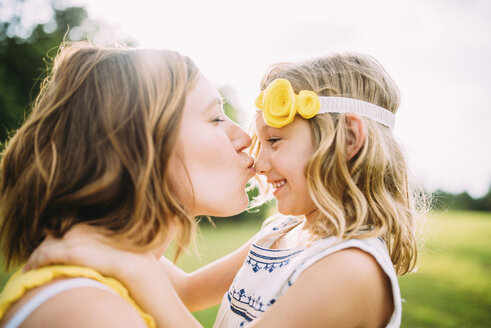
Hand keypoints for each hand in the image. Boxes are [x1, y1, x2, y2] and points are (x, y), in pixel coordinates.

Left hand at [23, 224, 155, 281]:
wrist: (134, 263)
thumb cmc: (129, 257)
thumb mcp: (115, 245)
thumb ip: (101, 243)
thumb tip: (97, 251)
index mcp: (89, 225)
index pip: (64, 233)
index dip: (55, 243)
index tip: (50, 252)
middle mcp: (79, 229)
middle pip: (52, 238)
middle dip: (44, 249)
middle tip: (35, 261)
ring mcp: (74, 239)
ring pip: (46, 246)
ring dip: (36, 257)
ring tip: (30, 268)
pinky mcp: (71, 251)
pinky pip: (46, 255)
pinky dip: (36, 262)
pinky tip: (32, 269)